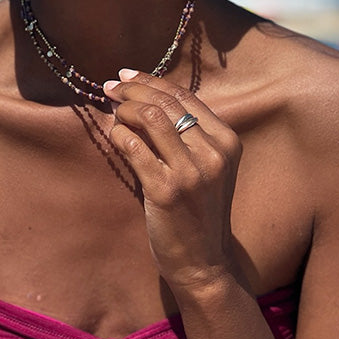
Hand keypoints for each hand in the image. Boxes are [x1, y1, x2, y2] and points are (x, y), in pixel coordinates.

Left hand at [102, 69, 241, 291]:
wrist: (203, 262)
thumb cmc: (198, 214)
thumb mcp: (206, 169)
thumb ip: (187, 137)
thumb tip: (144, 99)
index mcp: (227, 143)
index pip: (186, 96)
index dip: (152, 81)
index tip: (127, 76)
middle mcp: (213, 154)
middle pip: (167, 102)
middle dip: (133, 89)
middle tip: (110, 87)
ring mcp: (192, 173)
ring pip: (152, 118)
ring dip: (125, 108)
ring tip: (112, 111)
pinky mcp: (166, 191)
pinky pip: (135, 147)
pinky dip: (119, 134)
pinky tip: (114, 135)